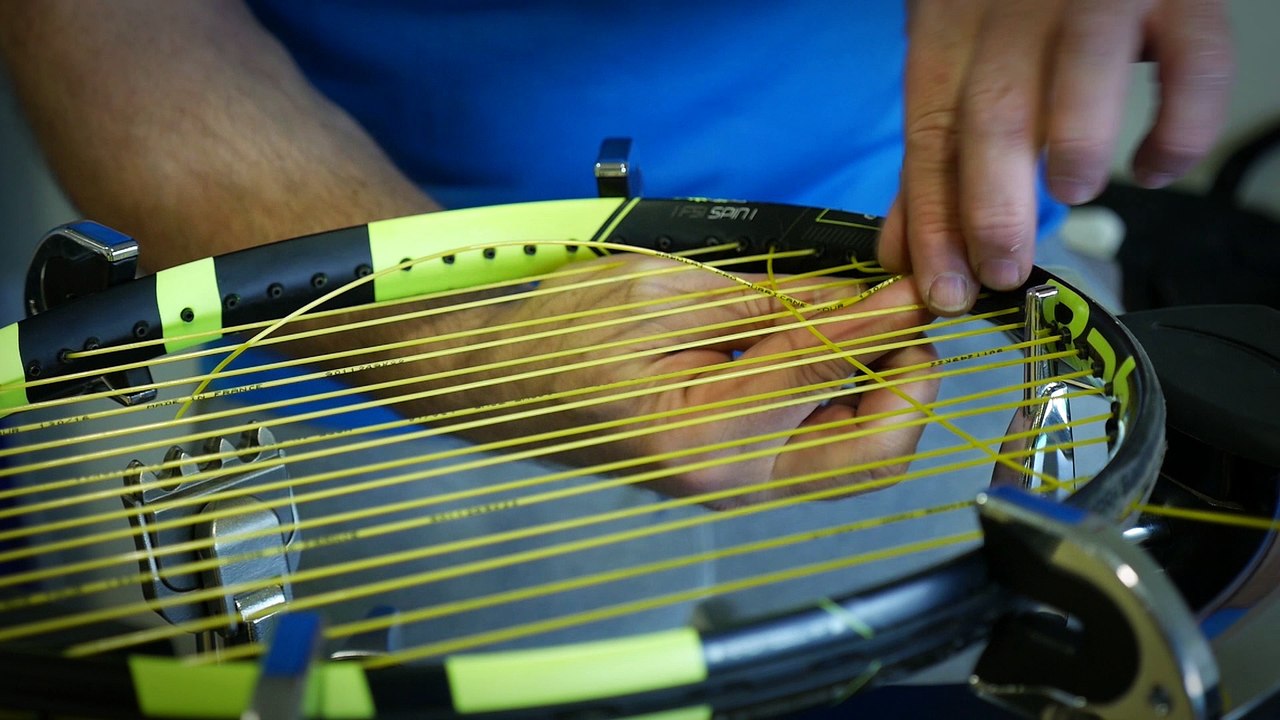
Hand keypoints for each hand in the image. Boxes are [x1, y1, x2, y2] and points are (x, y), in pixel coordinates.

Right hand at [380, 256, 938, 507]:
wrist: (501, 388)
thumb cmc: (563, 332)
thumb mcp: (665, 292)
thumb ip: (770, 303)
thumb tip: (860, 299)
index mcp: (708, 431)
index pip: (829, 369)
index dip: (884, 320)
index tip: (915, 282)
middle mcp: (731, 481)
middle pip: (872, 456)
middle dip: (911, 387)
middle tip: (910, 326)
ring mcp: (734, 491)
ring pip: (853, 462)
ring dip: (883, 398)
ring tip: (874, 331)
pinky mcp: (733, 481)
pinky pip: (815, 454)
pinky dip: (843, 405)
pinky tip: (829, 353)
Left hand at [879, 0, 1232, 314]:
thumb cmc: (1018, 6)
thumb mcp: (960, 62)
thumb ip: (937, 155)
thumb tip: (905, 253)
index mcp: (952, 28)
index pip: (931, 136)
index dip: (933, 221)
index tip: (943, 288)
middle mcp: (1019, 9)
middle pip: (993, 113)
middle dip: (992, 209)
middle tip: (1003, 271)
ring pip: (1080, 80)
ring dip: (1074, 152)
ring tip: (1072, 193)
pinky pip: (1193, 69)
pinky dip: (1176, 132)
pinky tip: (1151, 168)